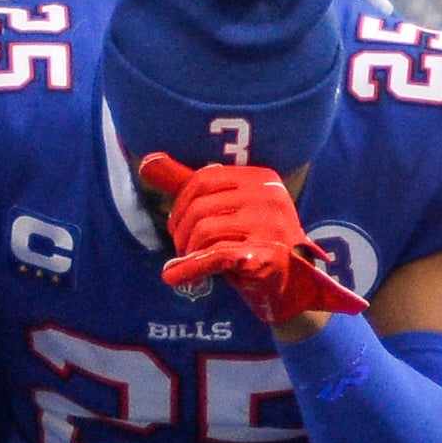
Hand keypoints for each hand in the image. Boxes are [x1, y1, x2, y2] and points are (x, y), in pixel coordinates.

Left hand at [138, 156, 368, 333]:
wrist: (293, 281)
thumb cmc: (256, 239)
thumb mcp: (231, 207)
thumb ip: (193, 186)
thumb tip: (148, 161)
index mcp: (261, 178)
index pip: (204, 178)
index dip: (181, 201)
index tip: (177, 222)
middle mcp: (268, 198)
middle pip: (200, 206)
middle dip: (180, 229)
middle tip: (181, 247)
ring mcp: (269, 228)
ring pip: (204, 230)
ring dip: (186, 250)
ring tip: (189, 260)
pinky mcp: (264, 257)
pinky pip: (215, 256)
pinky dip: (189, 269)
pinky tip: (174, 277)